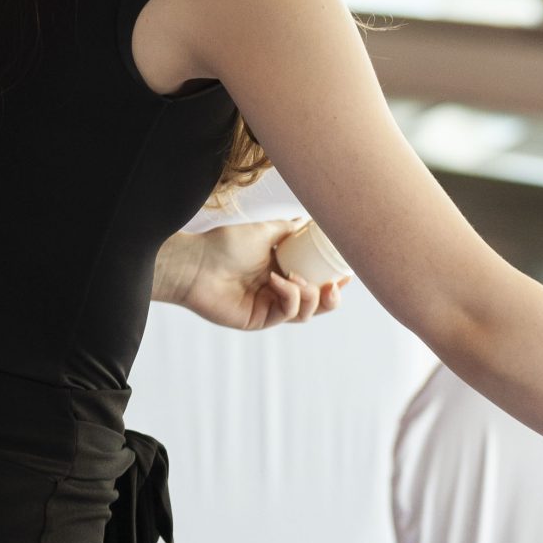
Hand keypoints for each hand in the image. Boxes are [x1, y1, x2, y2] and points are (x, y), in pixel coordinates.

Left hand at [154, 220, 348, 331]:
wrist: (195, 263)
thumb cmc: (224, 245)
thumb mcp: (263, 231)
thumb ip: (287, 228)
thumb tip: (307, 222)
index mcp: (281, 271)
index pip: (315, 281)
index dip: (334, 280)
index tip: (347, 271)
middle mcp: (277, 291)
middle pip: (316, 303)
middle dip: (332, 297)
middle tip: (336, 284)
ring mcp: (269, 307)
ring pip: (306, 312)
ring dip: (310, 295)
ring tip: (296, 278)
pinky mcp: (260, 320)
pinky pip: (287, 312)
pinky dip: (290, 296)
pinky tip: (278, 280)